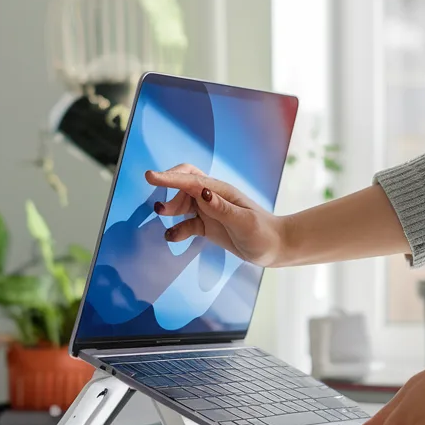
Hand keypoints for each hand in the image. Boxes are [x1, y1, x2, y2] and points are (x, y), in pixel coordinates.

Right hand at [145, 165, 288, 266]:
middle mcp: (212, 197)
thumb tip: (201, 192)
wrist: (275, 247)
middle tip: (162, 210)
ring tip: (163, 219)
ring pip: (182, 202)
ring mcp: (209, 211)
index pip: (190, 180)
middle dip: (169, 192)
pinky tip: (171, 236)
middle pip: (183, 185)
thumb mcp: (244, 222)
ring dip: (171, 209)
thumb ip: (221, 208)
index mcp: (220, 191)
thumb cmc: (263, 233)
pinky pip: (186, 223)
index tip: (150, 176)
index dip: (169, 178)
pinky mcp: (207, 225)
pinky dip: (176, 228)